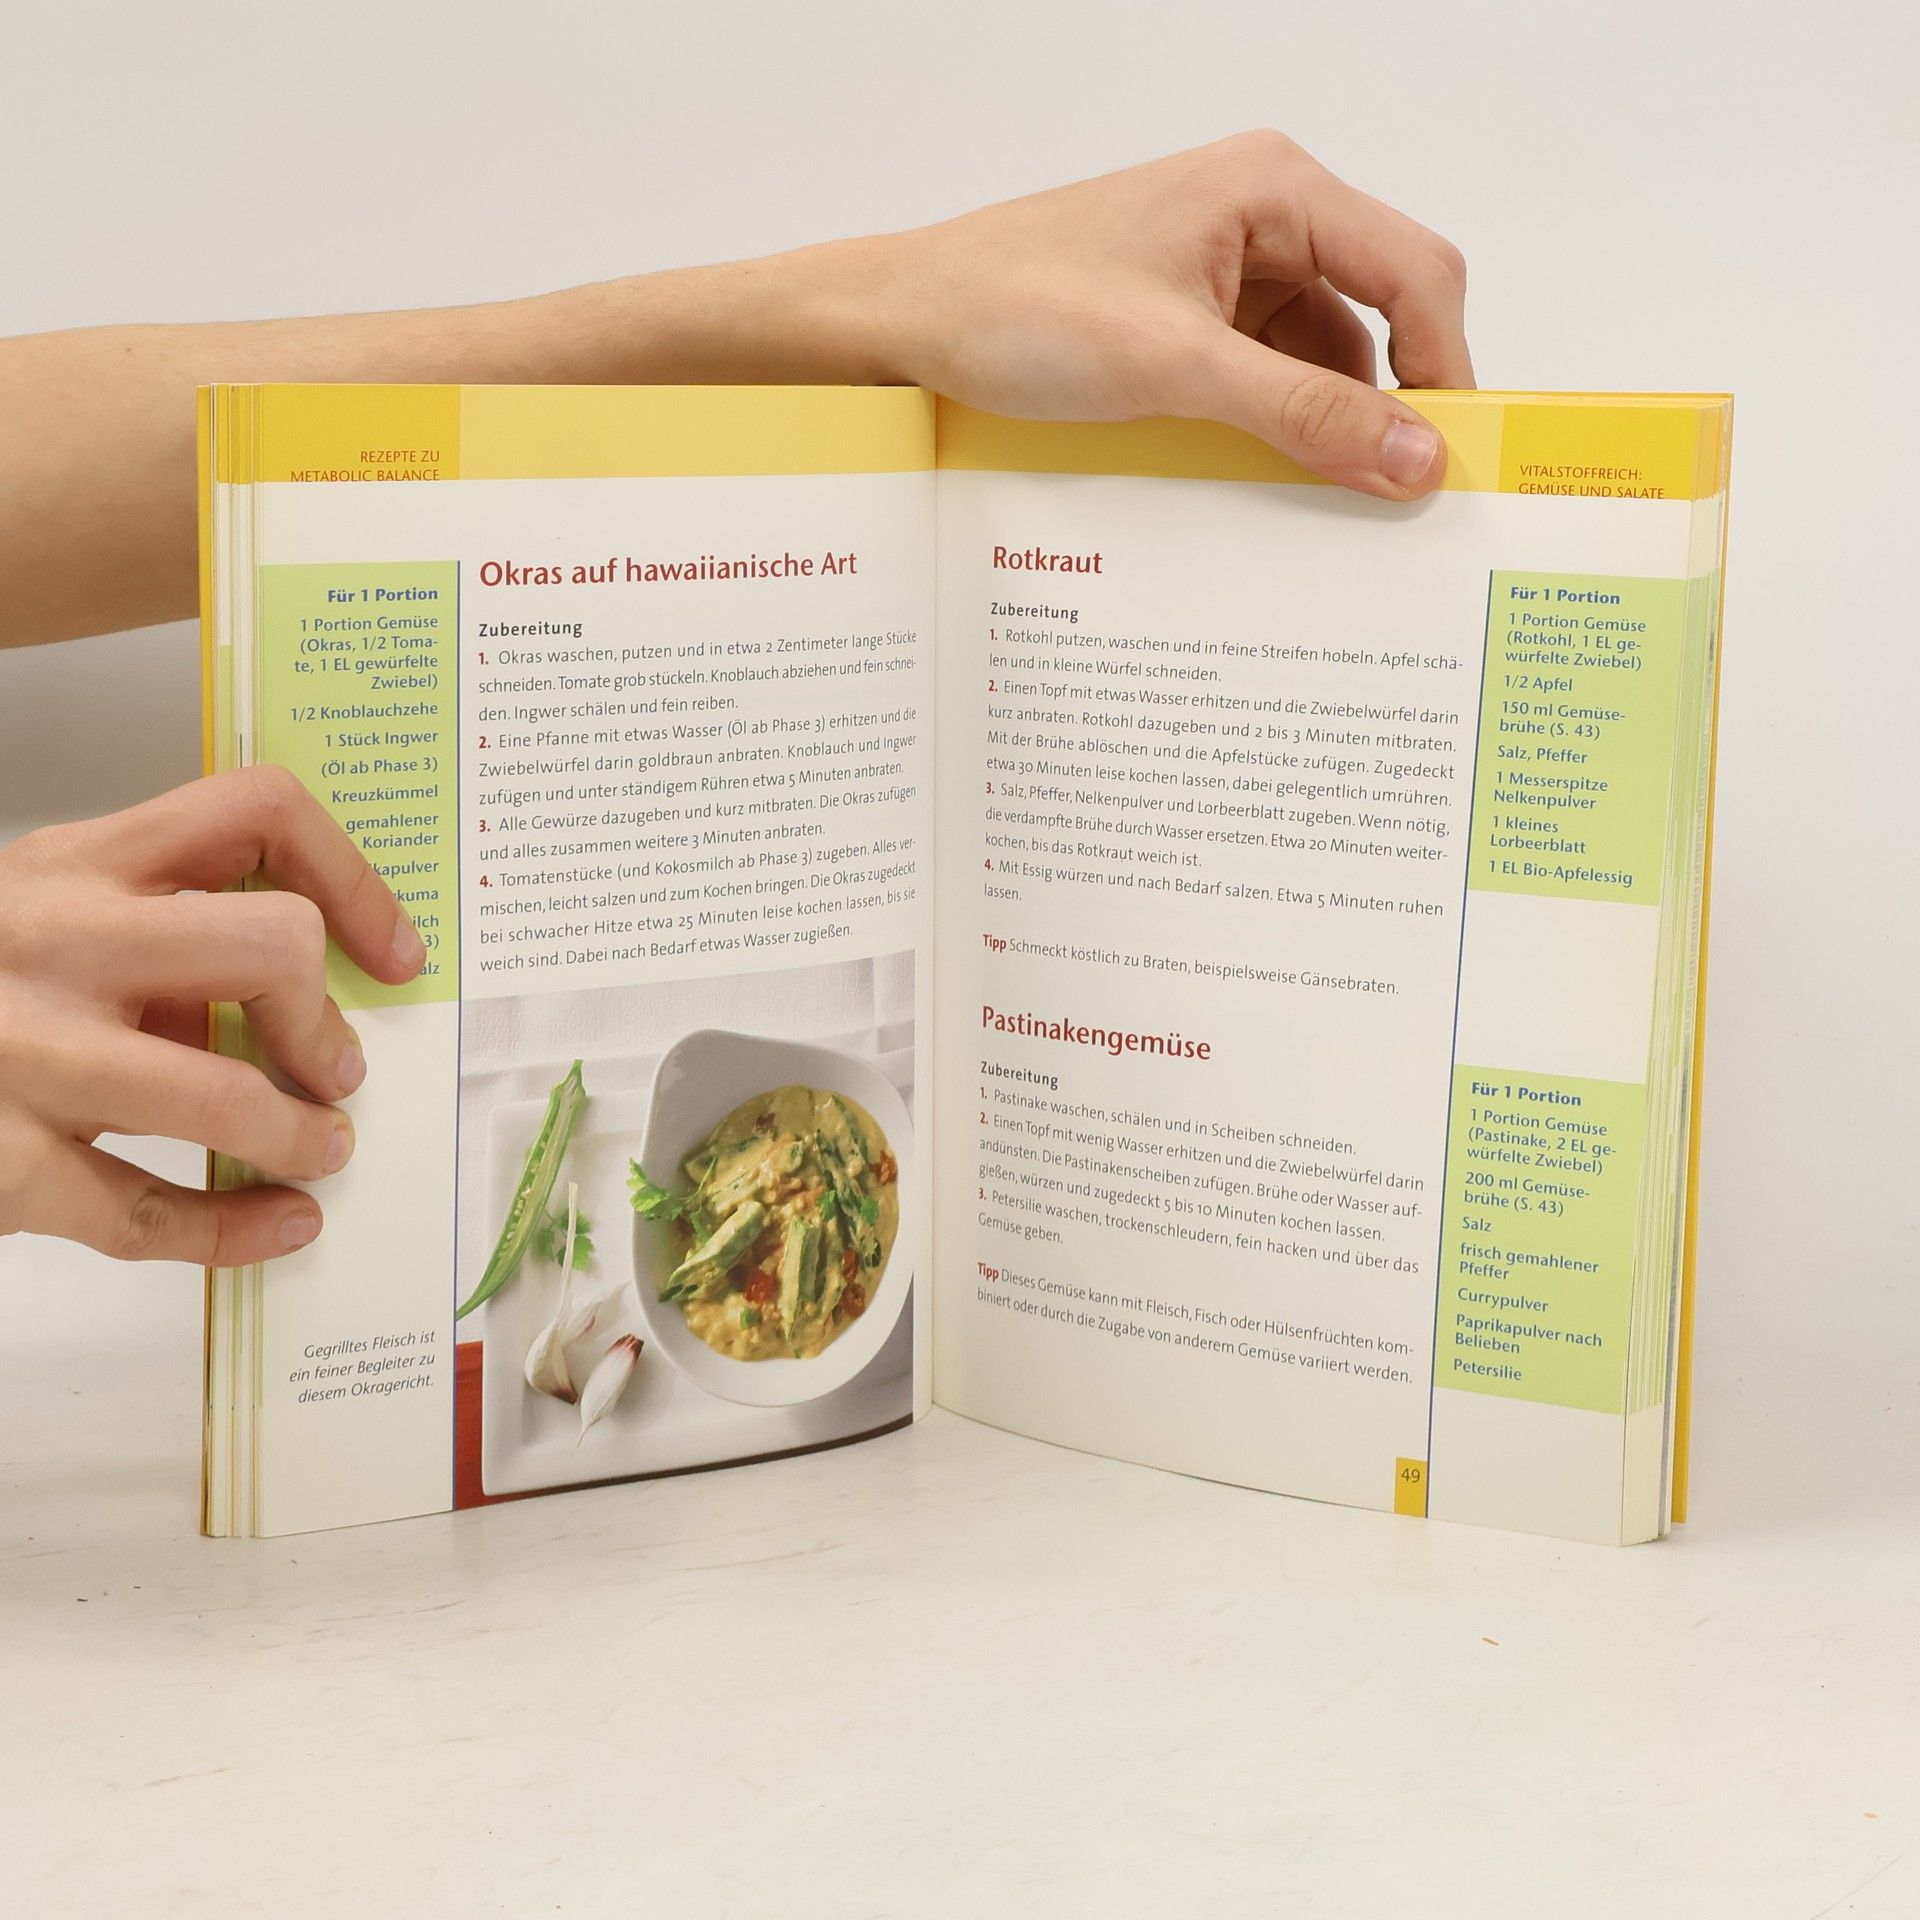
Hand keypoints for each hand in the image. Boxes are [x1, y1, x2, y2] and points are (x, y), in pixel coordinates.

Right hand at [0, 766, 424, 1264]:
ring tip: (320, 1147)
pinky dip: (236, 1228)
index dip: (352, 877)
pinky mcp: (1, 1162)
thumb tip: (308, 1003)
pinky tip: (282, 1223)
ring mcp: (25, 1054)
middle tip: (335, 1068)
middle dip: (324, 1020)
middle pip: (270, 945)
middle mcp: (55, 942)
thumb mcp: (50, 920)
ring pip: (226, 1096)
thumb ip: (161, 937)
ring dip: (301, 1136)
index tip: (393, 953)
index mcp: (80, 865)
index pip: (253, 811)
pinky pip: (147, 1212)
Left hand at [875, 130, 1472, 498]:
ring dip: (1323, 426)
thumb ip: (1302, 413)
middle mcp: (1264, 216)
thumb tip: (1415, 458)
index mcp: (1275, 188)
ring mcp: (1227, 269)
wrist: (909, 322)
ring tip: (1318, 500)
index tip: (1447, 460)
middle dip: (1387, 402)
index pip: (1414, 270)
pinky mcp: (1193, 318)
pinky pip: (1268, 375)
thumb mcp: (1176, 368)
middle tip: (1392, 496)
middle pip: (1379, 313)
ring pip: (1324, 356)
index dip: (1446, 366)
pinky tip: (1261, 479)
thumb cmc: (1018, 307)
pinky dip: (1274, 428)